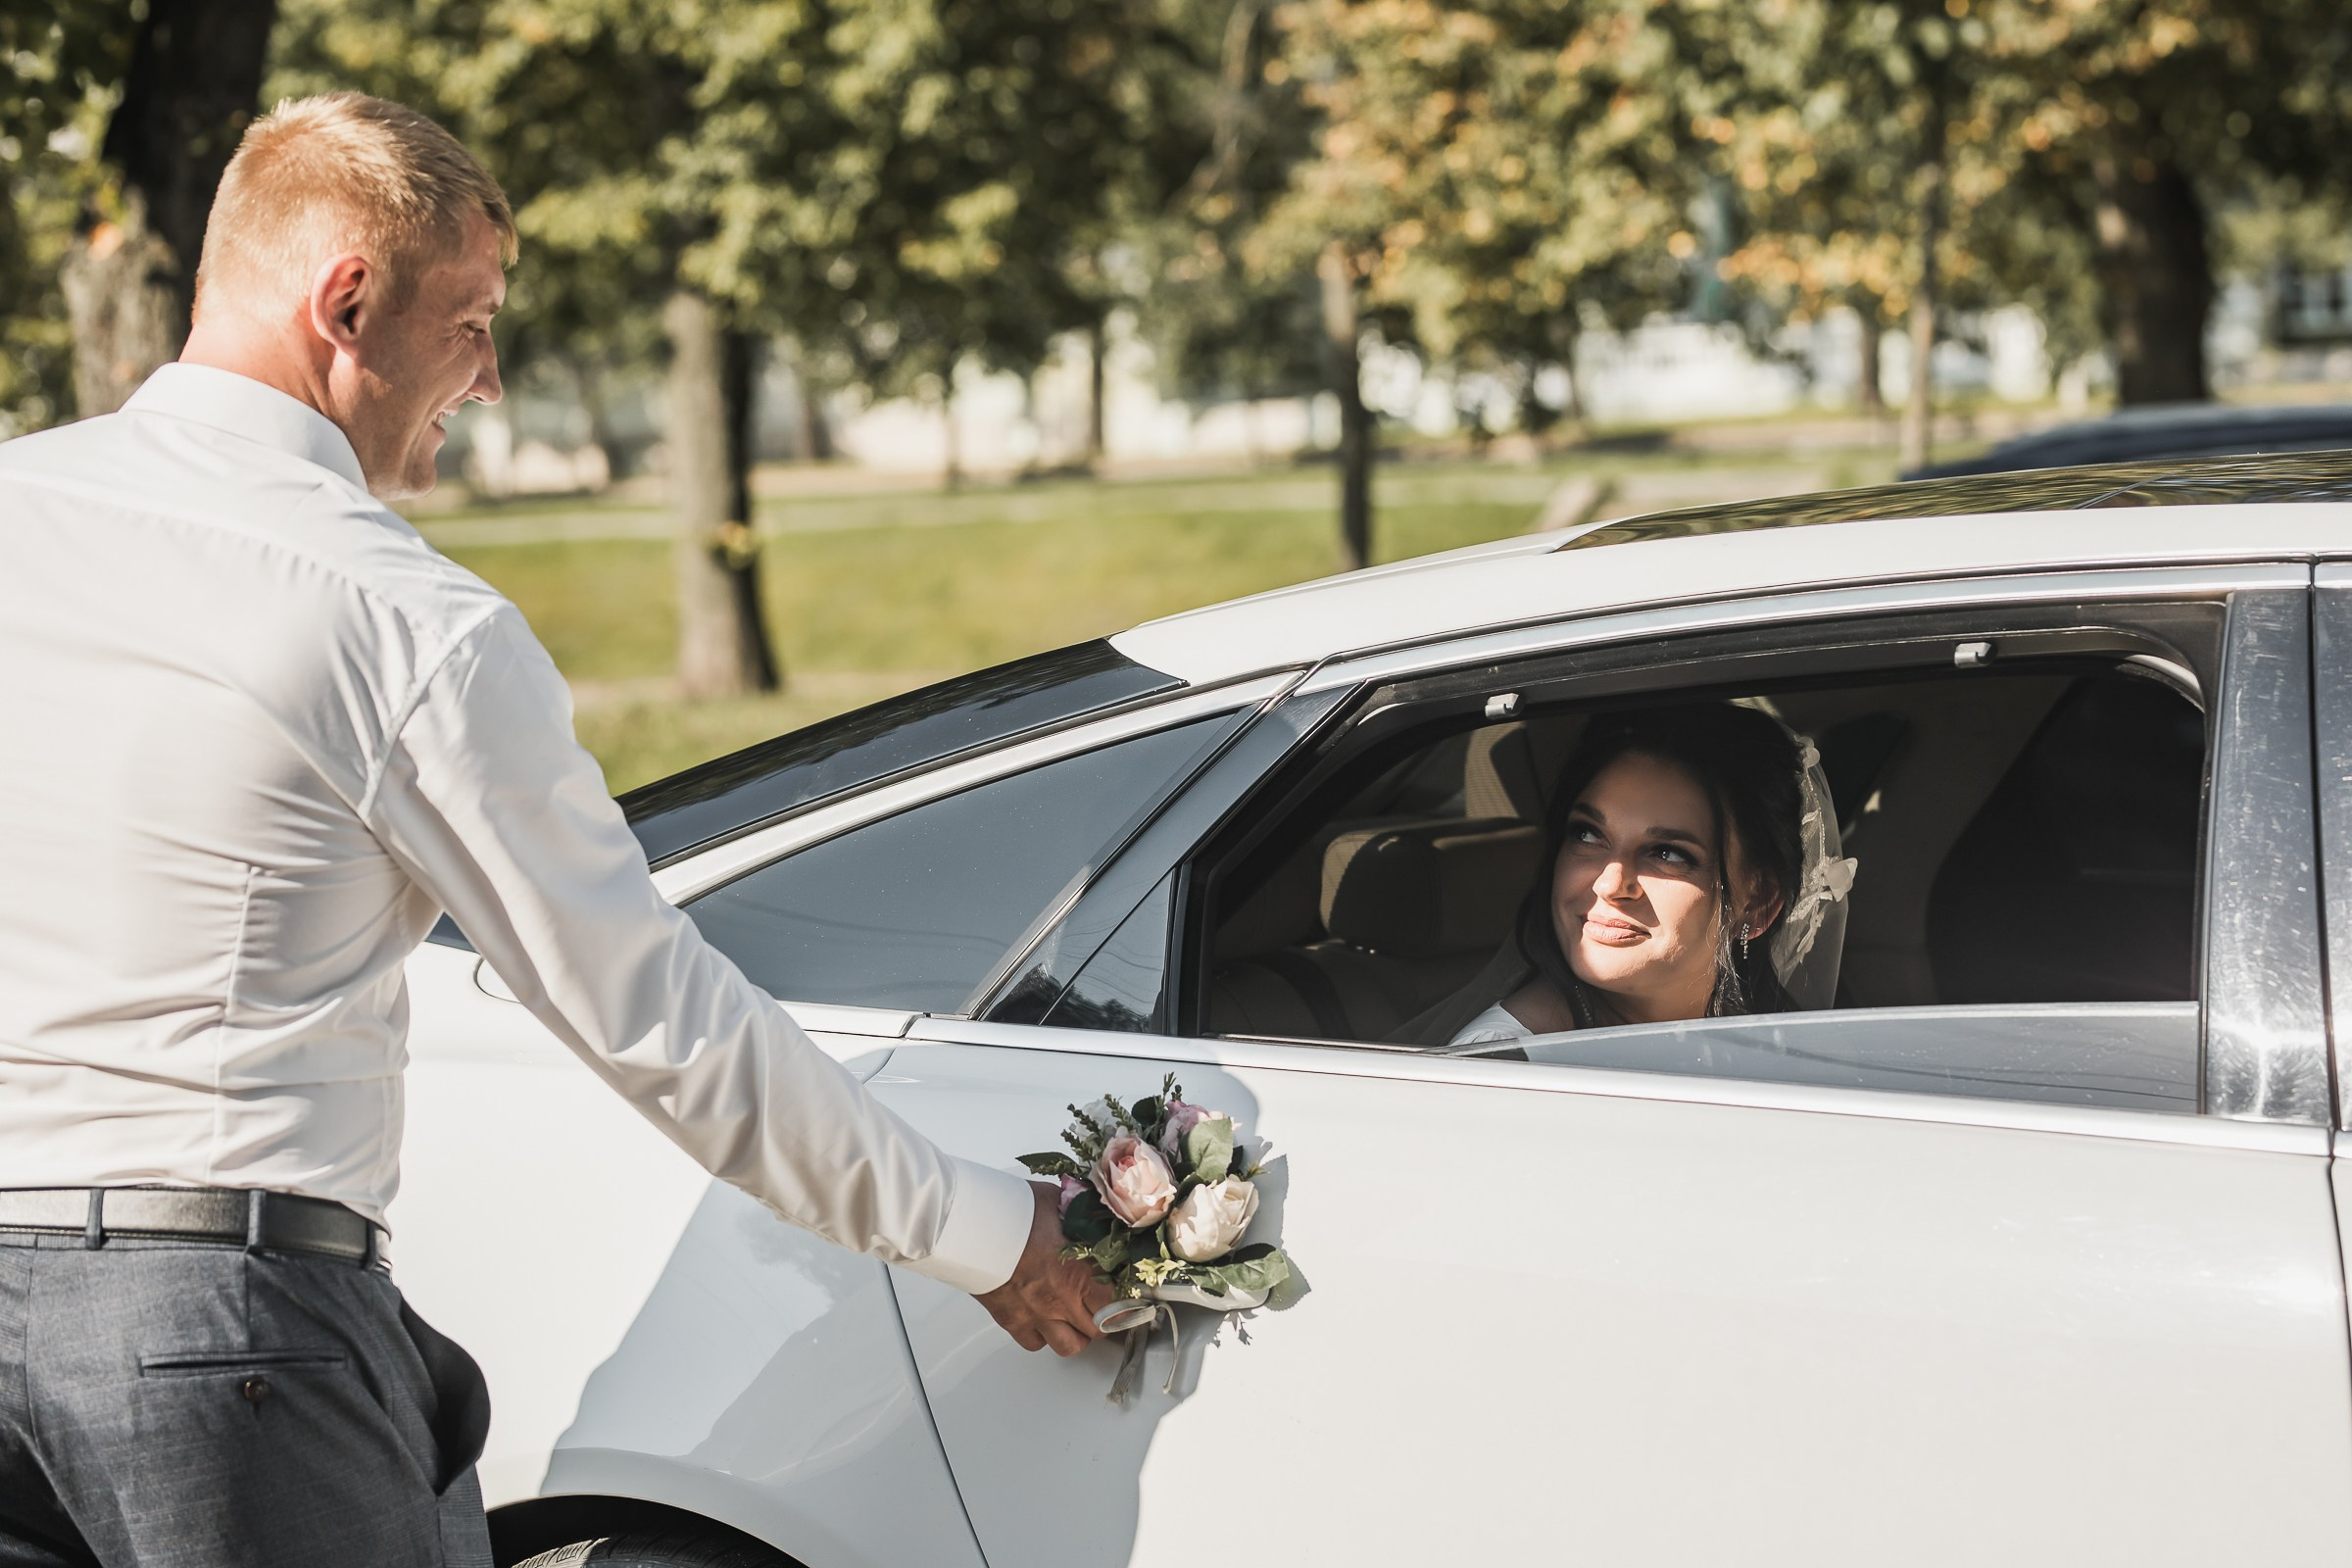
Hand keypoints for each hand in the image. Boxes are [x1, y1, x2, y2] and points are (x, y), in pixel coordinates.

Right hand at [974, 1180, 1115, 1355]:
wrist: (968, 1225)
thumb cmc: (1010, 1211)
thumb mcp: (1060, 1203)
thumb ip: (1084, 1214)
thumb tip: (1103, 1211)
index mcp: (1077, 1273)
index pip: (1118, 1304)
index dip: (1129, 1303)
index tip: (1133, 1296)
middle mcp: (1059, 1300)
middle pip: (1098, 1330)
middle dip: (1107, 1320)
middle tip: (1107, 1305)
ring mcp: (1034, 1314)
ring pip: (1069, 1346)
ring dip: (1079, 1334)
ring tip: (1079, 1317)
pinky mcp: (1010, 1320)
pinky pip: (1035, 1344)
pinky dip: (1044, 1336)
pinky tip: (1046, 1319)